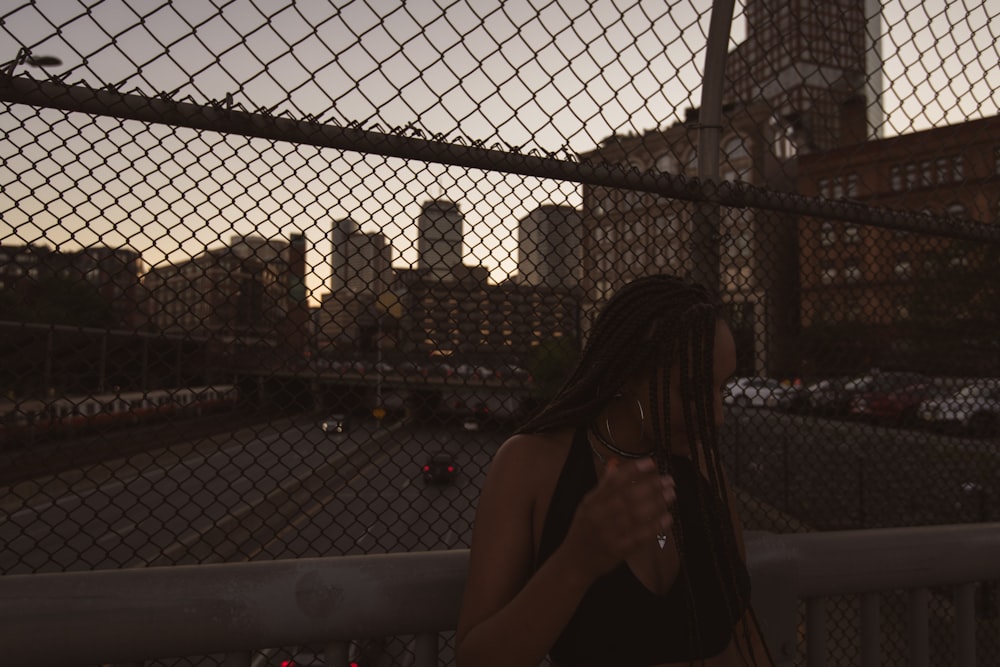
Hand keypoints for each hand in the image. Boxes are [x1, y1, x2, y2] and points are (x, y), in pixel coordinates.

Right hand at [562, 456, 675, 579]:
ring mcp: (609, 534)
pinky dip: (655, 526)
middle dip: (651, 486)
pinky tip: (667, 518)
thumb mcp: (587, 505)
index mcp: (591, 502)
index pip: (613, 481)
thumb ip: (602, 486)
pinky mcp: (618, 551)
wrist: (575, 562)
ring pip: (636, 515)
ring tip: (670, 494)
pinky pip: (640, 537)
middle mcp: (599, 516)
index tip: (651, 463)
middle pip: (627, 497)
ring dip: (656, 503)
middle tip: (668, 480)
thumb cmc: (583, 530)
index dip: (633, 470)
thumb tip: (615, 465)